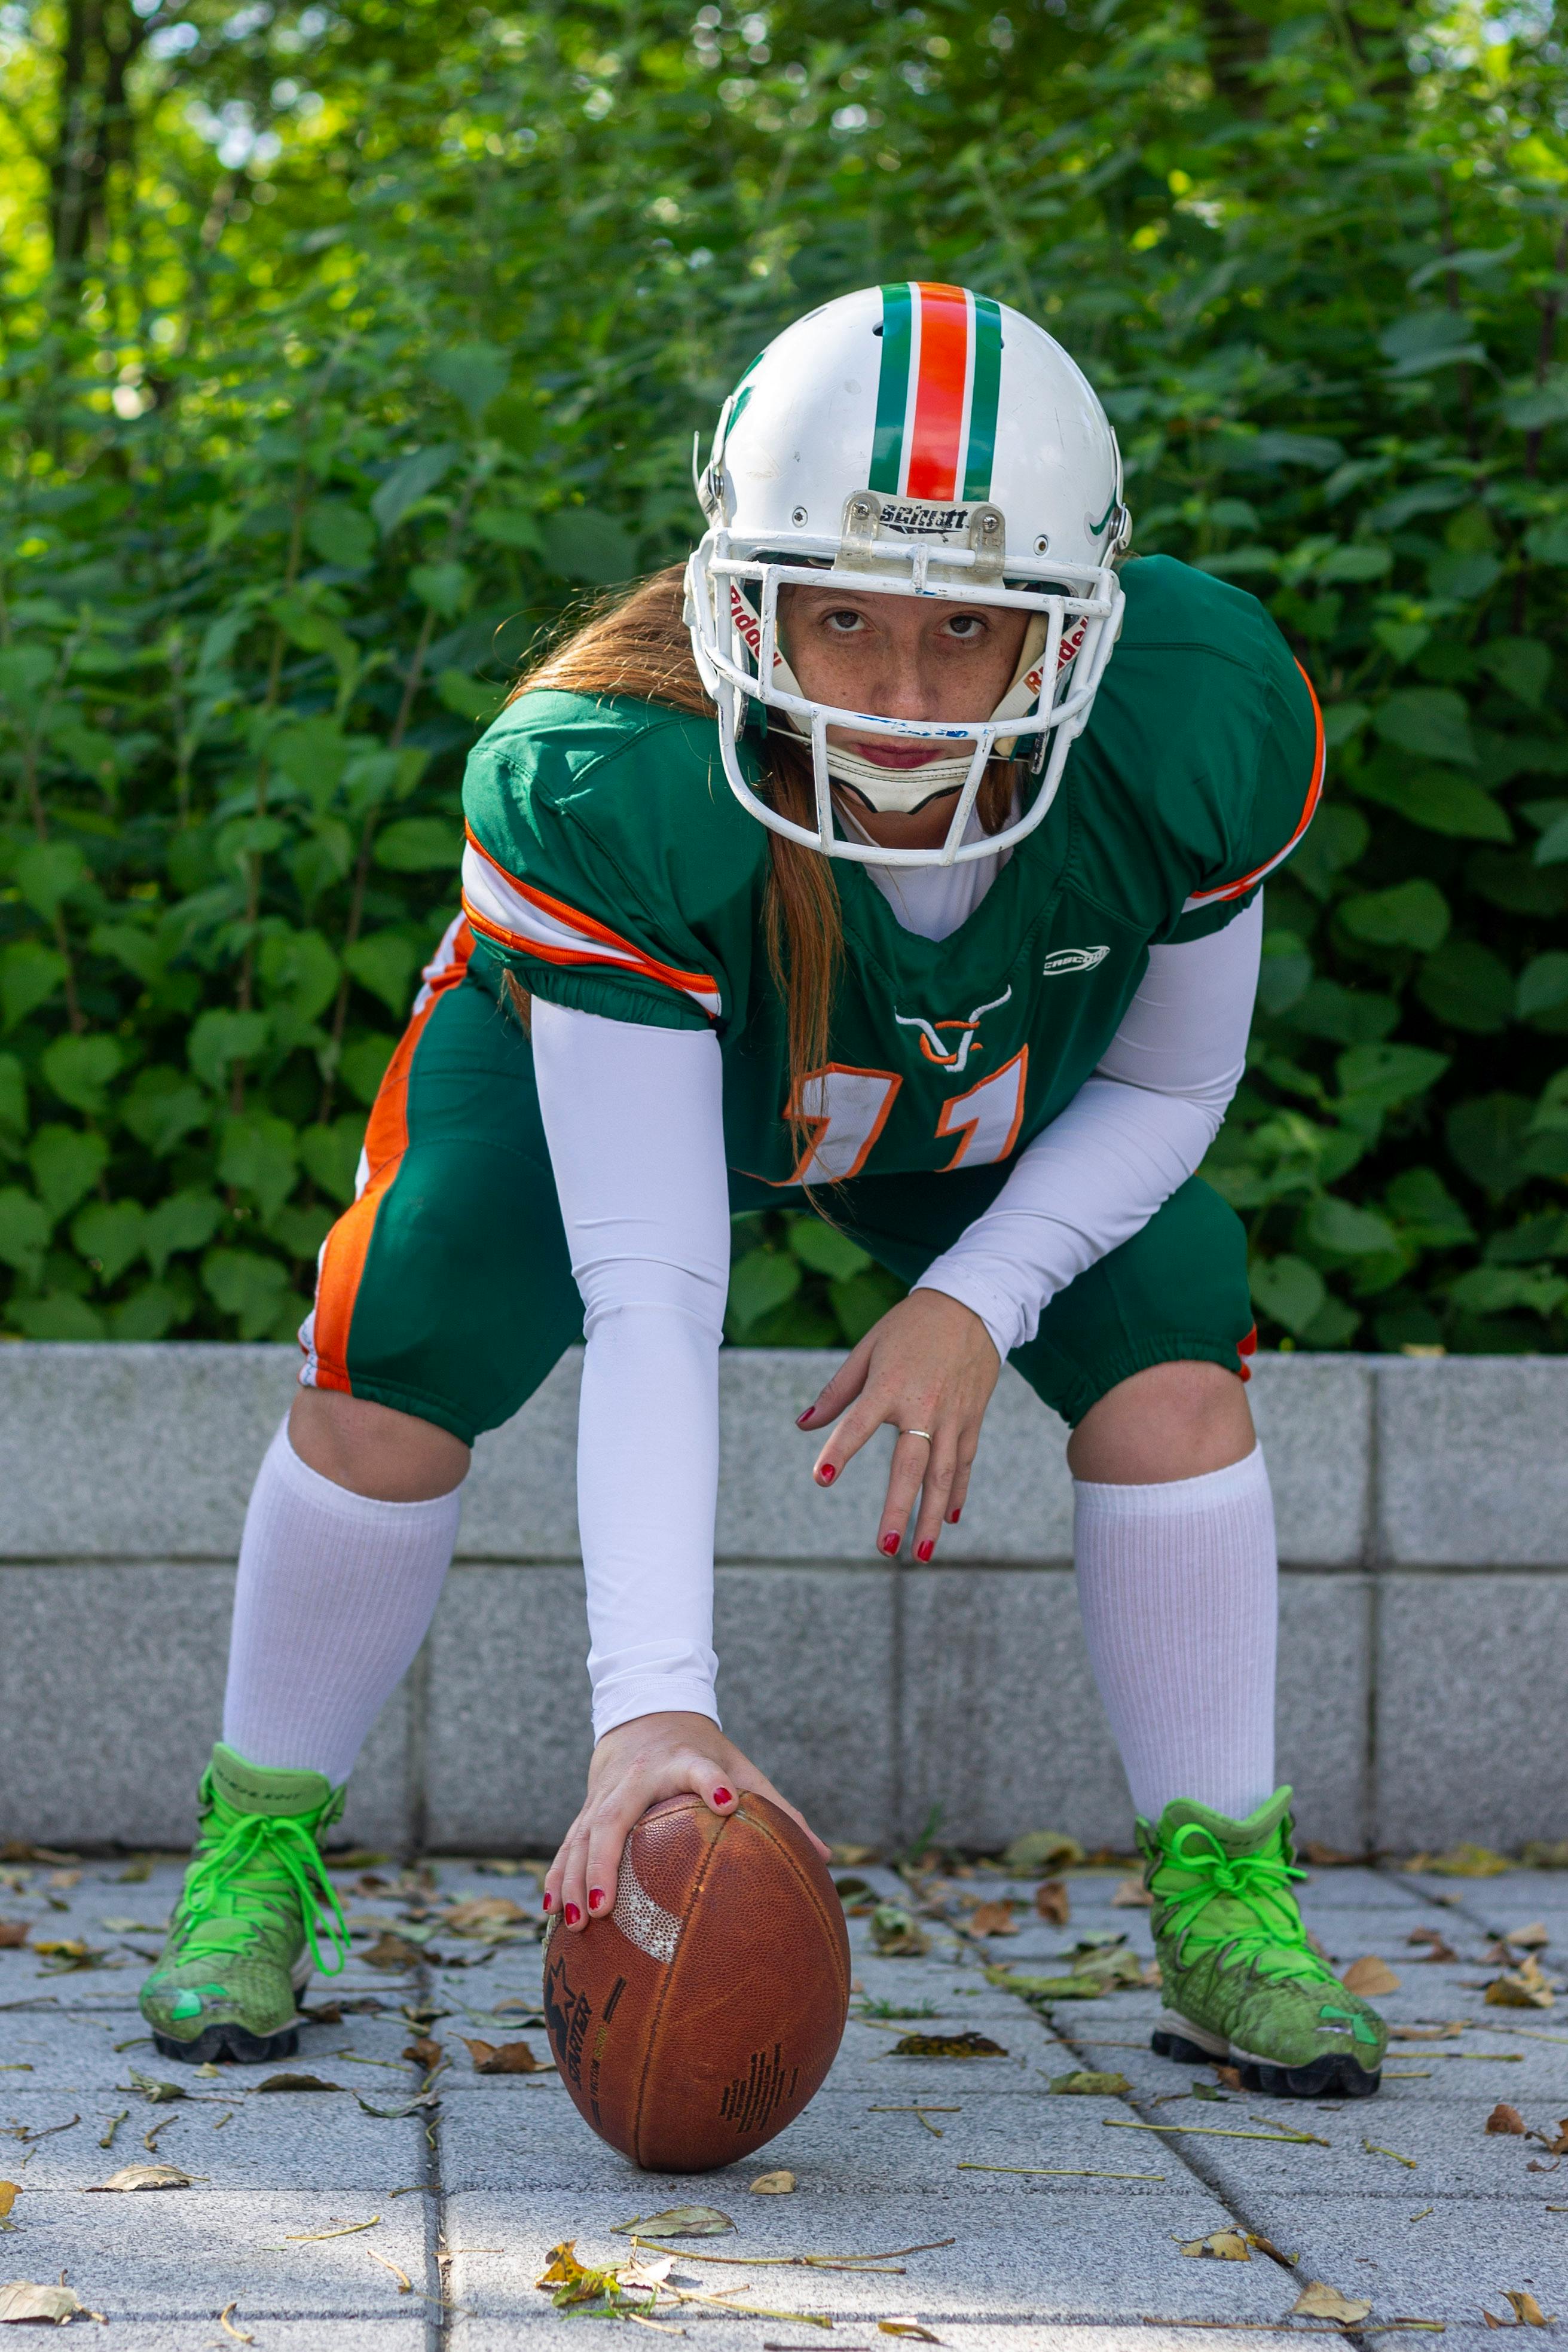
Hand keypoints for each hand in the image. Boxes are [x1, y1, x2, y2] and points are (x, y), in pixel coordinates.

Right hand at [544, 1710, 829, 1930]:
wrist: (646, 1711)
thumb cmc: (702, 1749)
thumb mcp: (741, 1767)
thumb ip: (778, 1808)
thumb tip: (826, 1856)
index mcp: (684, 1761)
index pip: (702, 1768)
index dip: (714, 1781)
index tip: (728, 1800)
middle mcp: (638, 1776)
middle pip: (613, 1816)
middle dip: (602, 1862)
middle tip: (601, 1909)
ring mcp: (605, 1791)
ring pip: (580, 1835)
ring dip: (572, 1878)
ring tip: (573, 1923)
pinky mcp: (586, 1805)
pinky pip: (568, 1843)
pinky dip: (558, 1875)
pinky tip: (549, 1912)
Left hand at [796, 1288, 999, 1561]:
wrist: (970, 1305)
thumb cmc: (910, 1327)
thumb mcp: (868, 1349)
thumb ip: (837, 1392)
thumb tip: (804, 1425)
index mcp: (890, 1385)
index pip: (859, 1424)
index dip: (840, 1450)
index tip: (821, 1478)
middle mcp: (923, 1406)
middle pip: (910, 1467)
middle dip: (899, 1510)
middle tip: (886, 1548)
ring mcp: (952, 1416)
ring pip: (942, 1475)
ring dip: (930, 1517)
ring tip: (919, 1554)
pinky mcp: (972, 1419)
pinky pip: (963, 1462)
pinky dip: (957, 1492)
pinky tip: (948, 1519)